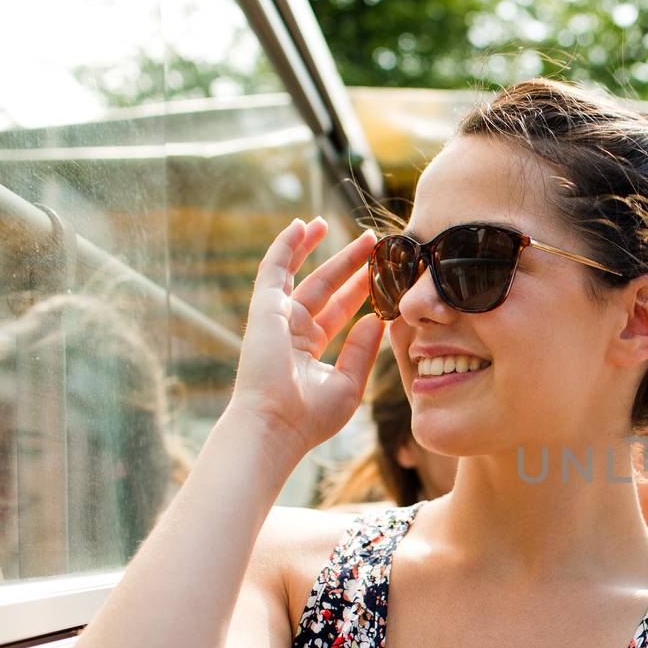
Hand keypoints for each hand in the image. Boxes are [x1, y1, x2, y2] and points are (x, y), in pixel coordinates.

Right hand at [227, 218, 383, 461]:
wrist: (276, 425)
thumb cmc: (311, 416)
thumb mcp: (349, 383)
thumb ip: (363, 350)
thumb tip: (378, 320)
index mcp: (310, 349)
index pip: (340, 311)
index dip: (360, 290)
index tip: (383, 272)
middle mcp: (292, 331)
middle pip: (325, 288)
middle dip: (347, 264)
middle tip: (372, 241)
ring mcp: (277, 318)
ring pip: (300, 273)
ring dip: (315, 247)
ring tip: (333, 222)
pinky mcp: (265, 309)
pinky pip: (274, 269)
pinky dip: (286, 245)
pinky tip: (302, 225)